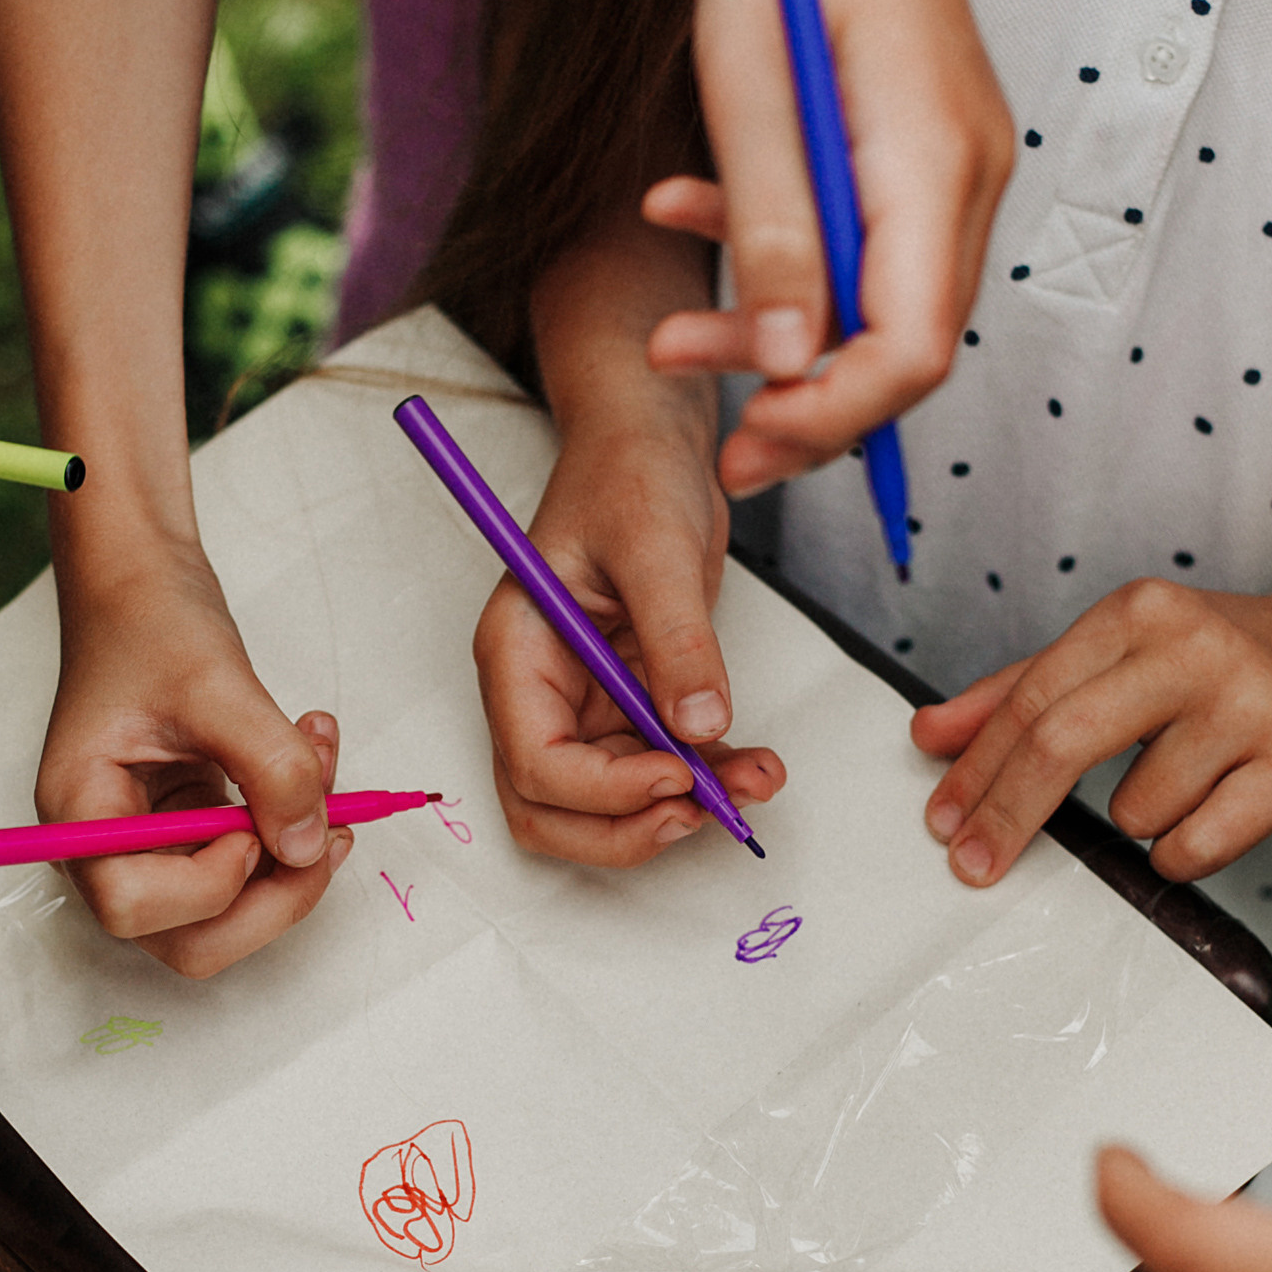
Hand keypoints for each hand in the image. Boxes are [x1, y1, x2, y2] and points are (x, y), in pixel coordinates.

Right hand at [39, 539, 352, 974]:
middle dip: (272, 897)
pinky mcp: (187, 823)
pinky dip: (293, 817)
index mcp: (80, 812)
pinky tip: (311, 751)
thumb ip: (270, 767)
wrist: (141, 578)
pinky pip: (250, 855)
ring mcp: (149, 839)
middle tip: (330, 836)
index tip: (253, 825)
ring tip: (322, 759)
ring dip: (296, 850)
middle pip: (189, 937)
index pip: (133, 906)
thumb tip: (310, 847)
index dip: (207, 885)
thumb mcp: (216, 683)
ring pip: (231, 905)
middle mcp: (105, 844)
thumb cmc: (147, 618)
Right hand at [473, 405, 782, 864]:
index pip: (535, 761)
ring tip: (752, 784)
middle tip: (701, 811)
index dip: (602, 790)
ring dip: (676, 811)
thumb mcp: (657, 547)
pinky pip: (658, 768)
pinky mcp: (631, 701)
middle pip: (551, 808)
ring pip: (607, 803)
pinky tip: (753, 766)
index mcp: (518, 652)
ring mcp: (583, 701)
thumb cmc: (629, 473)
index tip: (675, 772)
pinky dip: (704, 780)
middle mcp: (540, 690)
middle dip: (625, 828)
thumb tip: (700, 727)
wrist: (651, 444)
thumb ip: (677, 639)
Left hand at [647, 0, 1011, 501]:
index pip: (910, 348)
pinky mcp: (921, 142)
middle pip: (905, 340)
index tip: (750, 443)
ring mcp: (953, 156)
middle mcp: (966, 168)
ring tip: (668, 330)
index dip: (835, 417)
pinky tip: (687, 213)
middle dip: (803, 396)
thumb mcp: (748, 88)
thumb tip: (787, 367)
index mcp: (931, 159)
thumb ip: (774, 232)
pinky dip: (783, 253)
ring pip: (879, 297)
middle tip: (712, 435)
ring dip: (777, 326)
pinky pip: (864, 237)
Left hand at [907, 561, 1271, 890]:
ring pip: (1135, 810)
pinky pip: (1195, 846)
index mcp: (1138, 612)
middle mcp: (1194, 647)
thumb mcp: (1118, 652)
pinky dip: (1181, 852)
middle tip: (976, 863)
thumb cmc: (1218, 661)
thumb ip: (1019, 690)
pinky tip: (1206, 811)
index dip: (976, 769)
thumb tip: (931, 734)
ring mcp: (1250, 703)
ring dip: (1135, 820)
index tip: (944, 820)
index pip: (1030, 699)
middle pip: (1063, 742)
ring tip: (1180, 781)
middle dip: (1008, 814)